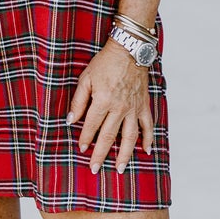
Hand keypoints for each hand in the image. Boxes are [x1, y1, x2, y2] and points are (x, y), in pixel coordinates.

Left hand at [67, 42, 153, 175]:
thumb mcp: (86, 78)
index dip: (85, 139)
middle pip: (109, 136)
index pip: (91, 126)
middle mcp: (119, 107)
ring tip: (120, 168)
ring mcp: (134, 108)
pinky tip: (146, 151)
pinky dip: (148, 139)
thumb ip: (78, 101)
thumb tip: (71, 121)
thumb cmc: (105, 63)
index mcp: (103, 100)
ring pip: (129, 137)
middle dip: (100, 154)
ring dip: (125, 154)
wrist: (130, 50)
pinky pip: (148, 126)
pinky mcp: (144, 105)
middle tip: (95, 168)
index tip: (81, 149)